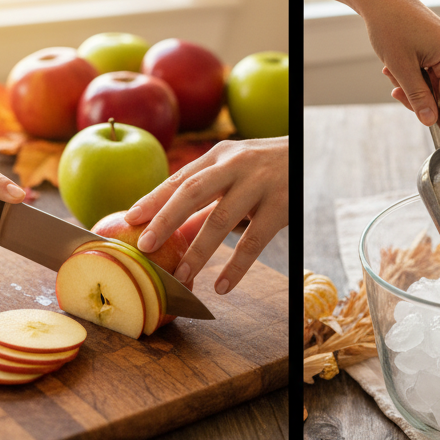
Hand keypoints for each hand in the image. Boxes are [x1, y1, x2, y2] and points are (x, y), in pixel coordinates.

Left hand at [123, 136, 287, 294]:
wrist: (310, 154)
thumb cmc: (262, 168)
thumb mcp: (232, 171)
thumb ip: (205, 198)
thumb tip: (171, 231)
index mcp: (217, 156)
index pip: (179, 178)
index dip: (153, 199)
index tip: (130, 219)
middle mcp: (234, 166)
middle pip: (192, 192)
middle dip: (165, 220)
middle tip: (145, 246)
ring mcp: (258, 185)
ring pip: (221, 221)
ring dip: (199, 252)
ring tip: (182, 276)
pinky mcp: (280, 207)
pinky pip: (254, 242)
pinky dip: (237, 267)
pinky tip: (222, 286)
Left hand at [369, 0, 439, 143]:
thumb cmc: (389, 26)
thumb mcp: (401, 69)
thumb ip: (418, 98)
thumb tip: (430, 121)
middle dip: (420, 98)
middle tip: (397, 95)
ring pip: (435, 82)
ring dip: (413, 85)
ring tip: (391, 73)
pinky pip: (431, 70)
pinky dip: (414, 74)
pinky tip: (396, 66)